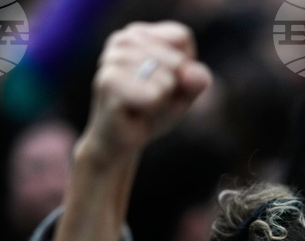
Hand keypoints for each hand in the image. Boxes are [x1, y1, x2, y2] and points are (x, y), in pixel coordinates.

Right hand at [78, 21, 211, 165]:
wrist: (119, 142)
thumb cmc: (150, 112)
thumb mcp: (182, 94)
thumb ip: (196, 80)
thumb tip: (192, 73)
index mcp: (139, 33)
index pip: (182, 37)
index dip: (184, 67)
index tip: (164, 81)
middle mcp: (122, 39)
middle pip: (177, 60)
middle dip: (173, 88)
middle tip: (151, 99)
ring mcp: (112, 59)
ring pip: (167, 80)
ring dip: (161, 101)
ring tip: (142, 106)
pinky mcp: (108, 82)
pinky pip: (154, 96)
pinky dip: (153, 109)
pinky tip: (135, 112)